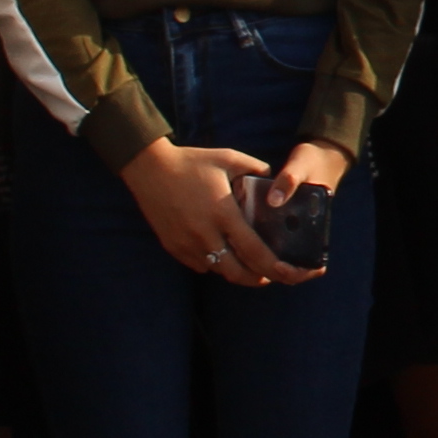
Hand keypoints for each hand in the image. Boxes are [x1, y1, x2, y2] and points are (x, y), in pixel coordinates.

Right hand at [121, 140, 310, 288]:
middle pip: (238, 272)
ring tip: (254, 268)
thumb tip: (275, 179)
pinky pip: (200, 265)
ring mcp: (186, 244)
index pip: (254, 251)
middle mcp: (205, 234)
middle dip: (260, 279)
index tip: (290, 271)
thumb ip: (256, 168)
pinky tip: (225, 255)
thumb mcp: (228, 158)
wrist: (148, 169)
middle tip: (274, 276)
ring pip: (219, 271)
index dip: (275, 267)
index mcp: (223, 214)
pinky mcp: (173, 247)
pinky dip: (216, 265)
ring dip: (239, 273)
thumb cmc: (191, 162)